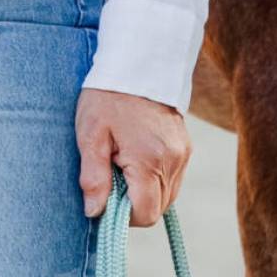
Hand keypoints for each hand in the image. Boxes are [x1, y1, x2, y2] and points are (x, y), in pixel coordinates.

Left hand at [78, 88, 190, 225]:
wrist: (138, 61)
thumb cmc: (108, 96)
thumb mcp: (91, 134)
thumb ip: (94, 177)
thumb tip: (94, 212)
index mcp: (150, 160)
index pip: (145, 214)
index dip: (122, 215)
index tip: (105, 195)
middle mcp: (173, 161)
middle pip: (157, 208)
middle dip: (133, 203)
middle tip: (111, 174)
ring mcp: (183, 155)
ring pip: (166, 196)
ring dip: (144, 191)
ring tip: (122, 161)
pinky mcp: (185, 148)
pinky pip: (172, 178)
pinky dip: (154, 177)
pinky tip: (136, 156)